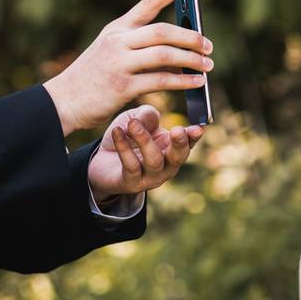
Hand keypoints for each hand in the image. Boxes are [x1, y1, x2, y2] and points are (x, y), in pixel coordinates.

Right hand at [44, 0, 213, 135]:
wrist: (64, 101)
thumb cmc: (97, 75)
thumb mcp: (114, 52)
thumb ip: (144, 48)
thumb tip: (184, 54)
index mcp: (118, 28)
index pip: (148, 3)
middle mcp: (118, 41)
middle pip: (163, 31)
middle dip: (191, 37)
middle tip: (209, 46)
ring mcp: (119, 62)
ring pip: (165, 54)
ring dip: (192, 60)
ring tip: (208, 65)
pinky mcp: (123, 85)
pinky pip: (161, 80)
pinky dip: (183, 81)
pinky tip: (197, 82)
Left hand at [88, 105, 204, 204]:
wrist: (102, 163)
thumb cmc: (127, 138)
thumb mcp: (138, 120)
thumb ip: (147, 115)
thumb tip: (151, 118)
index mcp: (173, 149)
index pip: (189, 143)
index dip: (194, 136)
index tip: (198, 127)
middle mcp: (167, 166)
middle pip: (178, 157)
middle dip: (180, 143)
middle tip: (177, 130)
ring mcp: (151, 178)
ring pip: (154, 161)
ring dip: (144, 141)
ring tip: (133, 124)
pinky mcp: (132, 184)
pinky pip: (131, 165)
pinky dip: (123, 146)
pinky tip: (117, 131)